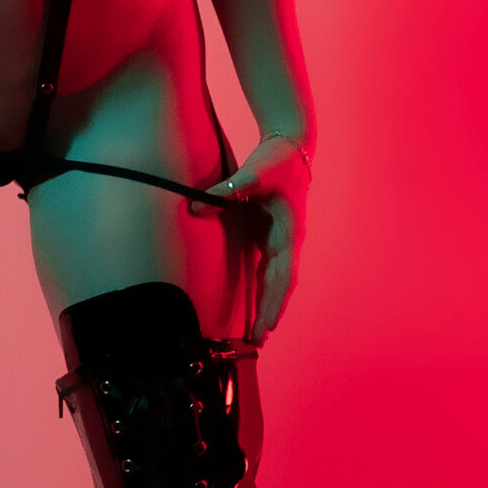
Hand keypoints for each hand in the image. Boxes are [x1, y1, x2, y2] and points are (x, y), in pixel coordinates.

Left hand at [201, 134, 310, 338]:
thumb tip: (195, 207)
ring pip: (277, 281)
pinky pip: (269, 271)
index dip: (274, 301)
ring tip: (258, 335)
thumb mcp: (254, 172)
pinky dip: (263, 291)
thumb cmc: (276, 159)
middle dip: (271, 313)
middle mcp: (289, 241)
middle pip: (281, 285)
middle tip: (258, 341)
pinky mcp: (272, 237)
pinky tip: (256, 309)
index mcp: (289, 231)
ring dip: (269, 306)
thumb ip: (228, 189)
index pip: (282, 275)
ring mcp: (282, 241)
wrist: (292, 146)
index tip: (267, 325)